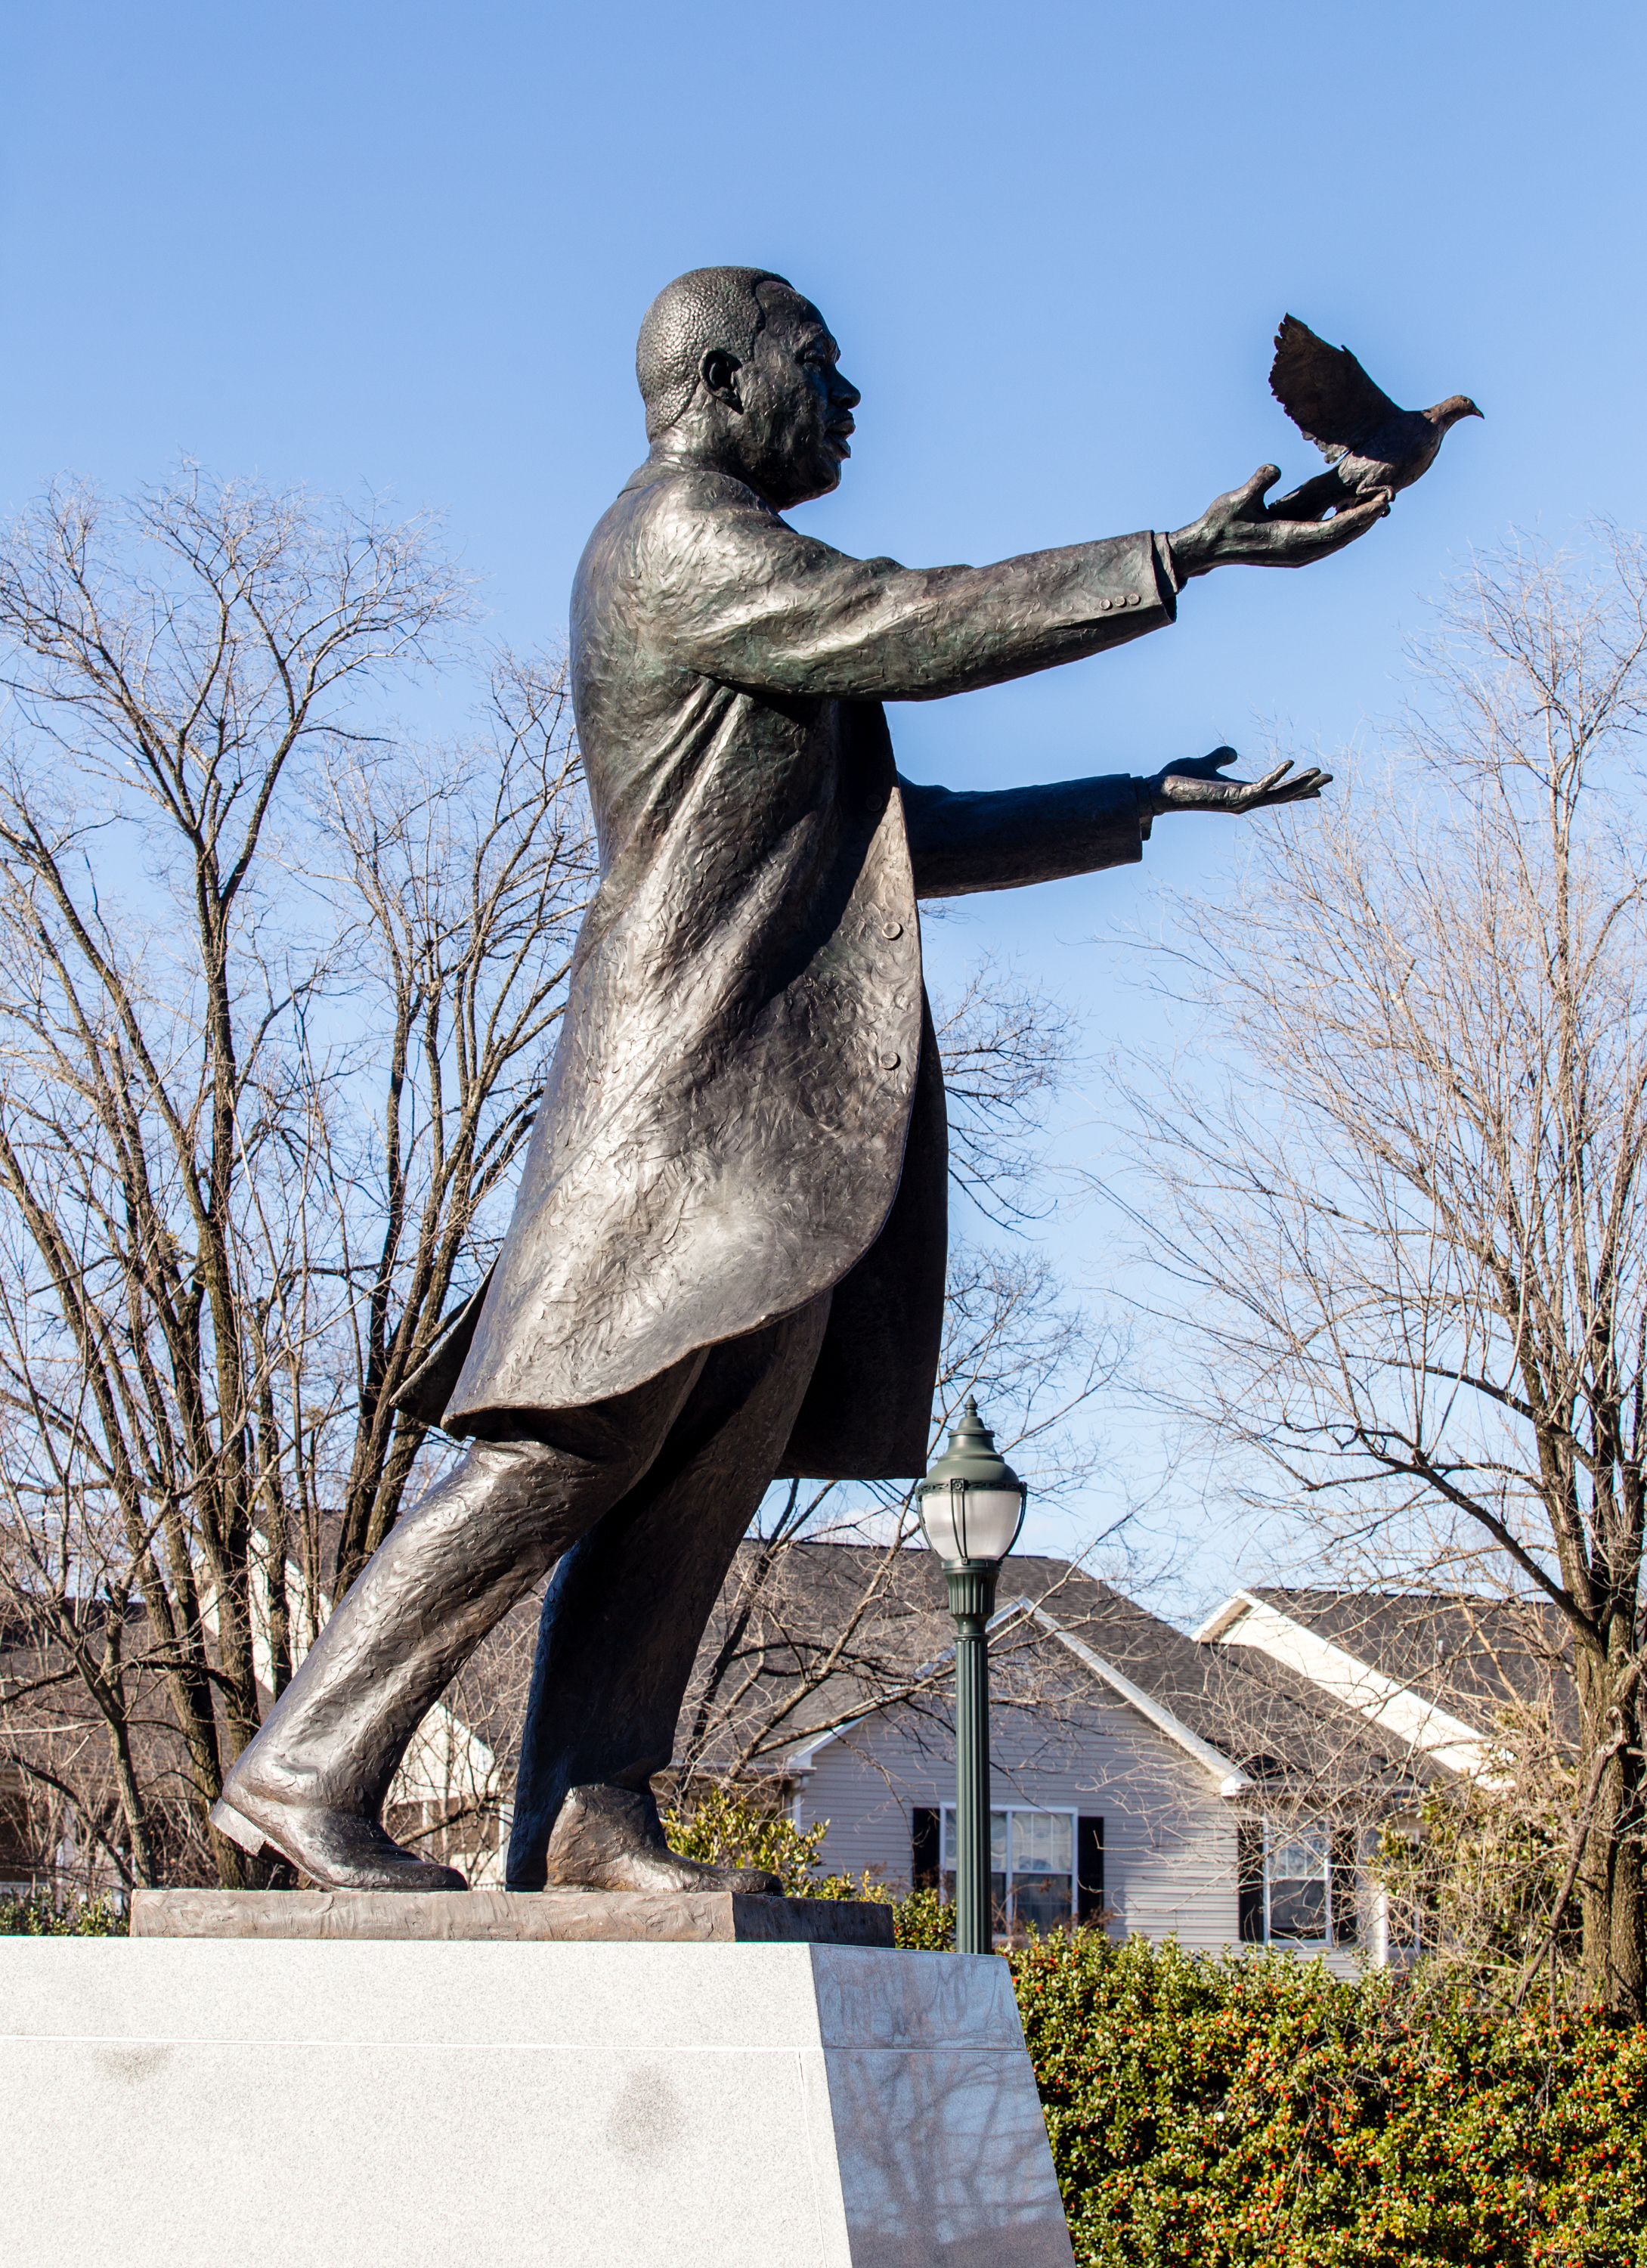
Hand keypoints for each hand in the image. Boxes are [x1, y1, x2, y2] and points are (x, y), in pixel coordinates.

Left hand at [1139, 746, 1330, 817]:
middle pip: (1283, 795)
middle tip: (1330, 777)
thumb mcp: (1207, 763)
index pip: (1275, 792)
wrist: (1162, 788)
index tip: (1318, 786)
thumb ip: (1220, 758)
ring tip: (1320, 771)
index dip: (1296, 788)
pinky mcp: (1233, 797)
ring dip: (1300, 783)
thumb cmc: (1181, 779)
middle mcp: (1244, 800)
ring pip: (1278, 794)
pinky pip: (1260, 786)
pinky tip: (1290, 762)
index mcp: (1242, 792)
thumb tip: (1233, 753)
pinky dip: (1276, 776)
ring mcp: (1240, 801)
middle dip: (1307, 786)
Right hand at [1168, 465, 1387, 576]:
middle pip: (1343, 536)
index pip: (1335, 528)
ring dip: (1358, 524)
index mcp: (1290, 539)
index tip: (1382, 500)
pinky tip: (1353, 514)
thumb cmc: (1221, 522)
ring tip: (1378, 505)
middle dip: (1367, 517)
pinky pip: (1327, 540)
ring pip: (1338, 540)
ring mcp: (1297, 555)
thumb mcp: (1237, 498)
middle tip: (1390, 496)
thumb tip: (1275, 468)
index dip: (1360, 514)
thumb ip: (1259, 482)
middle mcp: (1299, 552)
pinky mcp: (1294, 552)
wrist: (1209, 547)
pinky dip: (1344, 528)